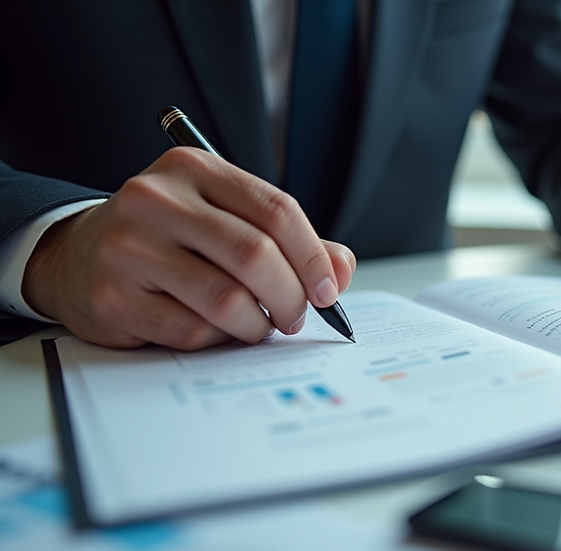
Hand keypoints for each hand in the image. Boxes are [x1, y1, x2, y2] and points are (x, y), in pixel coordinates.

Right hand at [22, 147, 355, 350]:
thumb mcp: (225, 219)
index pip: (277, 211)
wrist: (76, 255)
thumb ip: (288, 241)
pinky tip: (213, 328)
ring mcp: (129, 247)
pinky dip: (217, 339)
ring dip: (258, 324)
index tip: (328, 290)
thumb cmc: (168, 237)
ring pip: (228, 299)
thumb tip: (340, 269)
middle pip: (256, 255)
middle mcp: (157, 200)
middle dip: (291, 297)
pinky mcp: (113, 296)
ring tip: (259, 325)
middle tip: (297, 316)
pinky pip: (192, 331)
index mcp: (194, 169)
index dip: (313, 257)